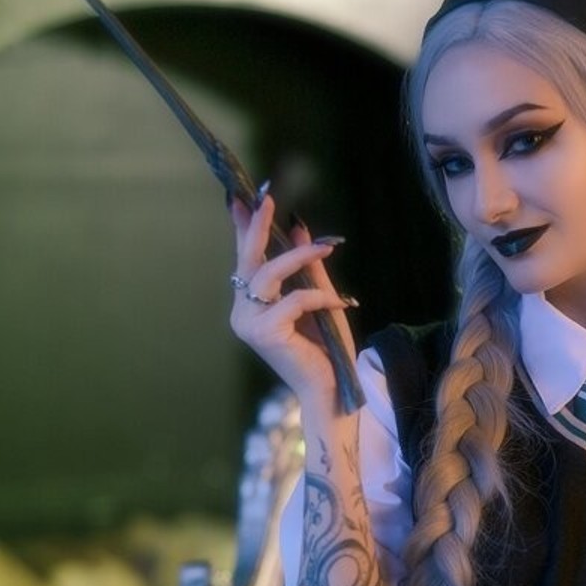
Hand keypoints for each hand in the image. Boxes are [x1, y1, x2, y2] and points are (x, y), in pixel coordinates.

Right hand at [229, 192, 356, 416]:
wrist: (333, 388)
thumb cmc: (326, 349)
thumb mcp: (320, 298)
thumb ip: (308, 266)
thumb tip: (300, 226)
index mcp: (252, 305)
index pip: (246, 260)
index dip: (245, 228)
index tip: (245, 198)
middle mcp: (243, 313)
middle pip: (248, 260)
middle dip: (258, 227)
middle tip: (267, 198)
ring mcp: (248, 324)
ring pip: (268, 274)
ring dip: (299, 256)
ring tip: (328, 248)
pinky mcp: (263, 333)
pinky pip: (293, 300)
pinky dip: (319, 298)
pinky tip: (341, 304)